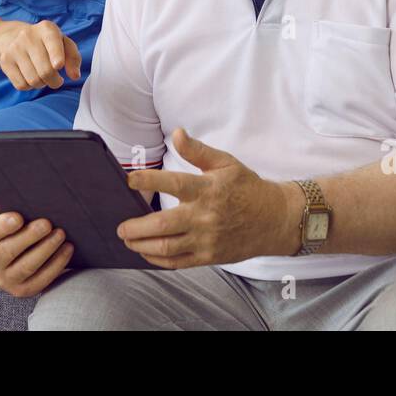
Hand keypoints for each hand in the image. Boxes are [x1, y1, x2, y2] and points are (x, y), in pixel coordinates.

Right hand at [0, 20, 81, 90]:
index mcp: (46, 29)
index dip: (57, 57)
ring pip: (33, 80)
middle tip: (57, 80)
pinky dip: (30, 86)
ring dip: (42, 84)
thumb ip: (73, 58)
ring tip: (43, 77)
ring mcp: (14, 48)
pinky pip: (21, 85)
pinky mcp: (5, 61)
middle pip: (46, 70)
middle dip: (55, 81)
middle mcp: (28, 36)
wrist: (13, 36)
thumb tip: (75, 75)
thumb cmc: (46, 43)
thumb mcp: (62, 43)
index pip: (52, 44)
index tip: (58, 65)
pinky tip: (31, 76)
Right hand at [0, 211, 73, 297]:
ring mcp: (5, 281)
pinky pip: (41, 279)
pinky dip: (57, 264)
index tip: (18, 217)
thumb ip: (13, 215)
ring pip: (26, 267)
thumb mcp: (3, 221)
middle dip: (30, 236)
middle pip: (9, 251)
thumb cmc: (10, 231)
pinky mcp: (22, 291)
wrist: (8, 260)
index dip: (3, 226)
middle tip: (47, 224)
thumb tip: (35, 204)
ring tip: (60, 234)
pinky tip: (67, 249)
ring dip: (46, 249)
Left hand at [117, 128, 292, 268]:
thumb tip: (176, 133)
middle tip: (120, 226)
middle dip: (137, 227)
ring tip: (127, 239)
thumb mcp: (226, 163)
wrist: (274, 220)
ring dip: (143, 245)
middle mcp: (205, 216)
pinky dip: (158, 260)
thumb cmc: (247, 187)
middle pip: (164, 224)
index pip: (174, 183)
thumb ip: (197, 151)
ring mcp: (207, 239)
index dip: (150, 180)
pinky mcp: (209, 256)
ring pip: (168, 246)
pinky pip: (178, 262)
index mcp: (208, 189)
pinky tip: (146, 253)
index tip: (130, 180)